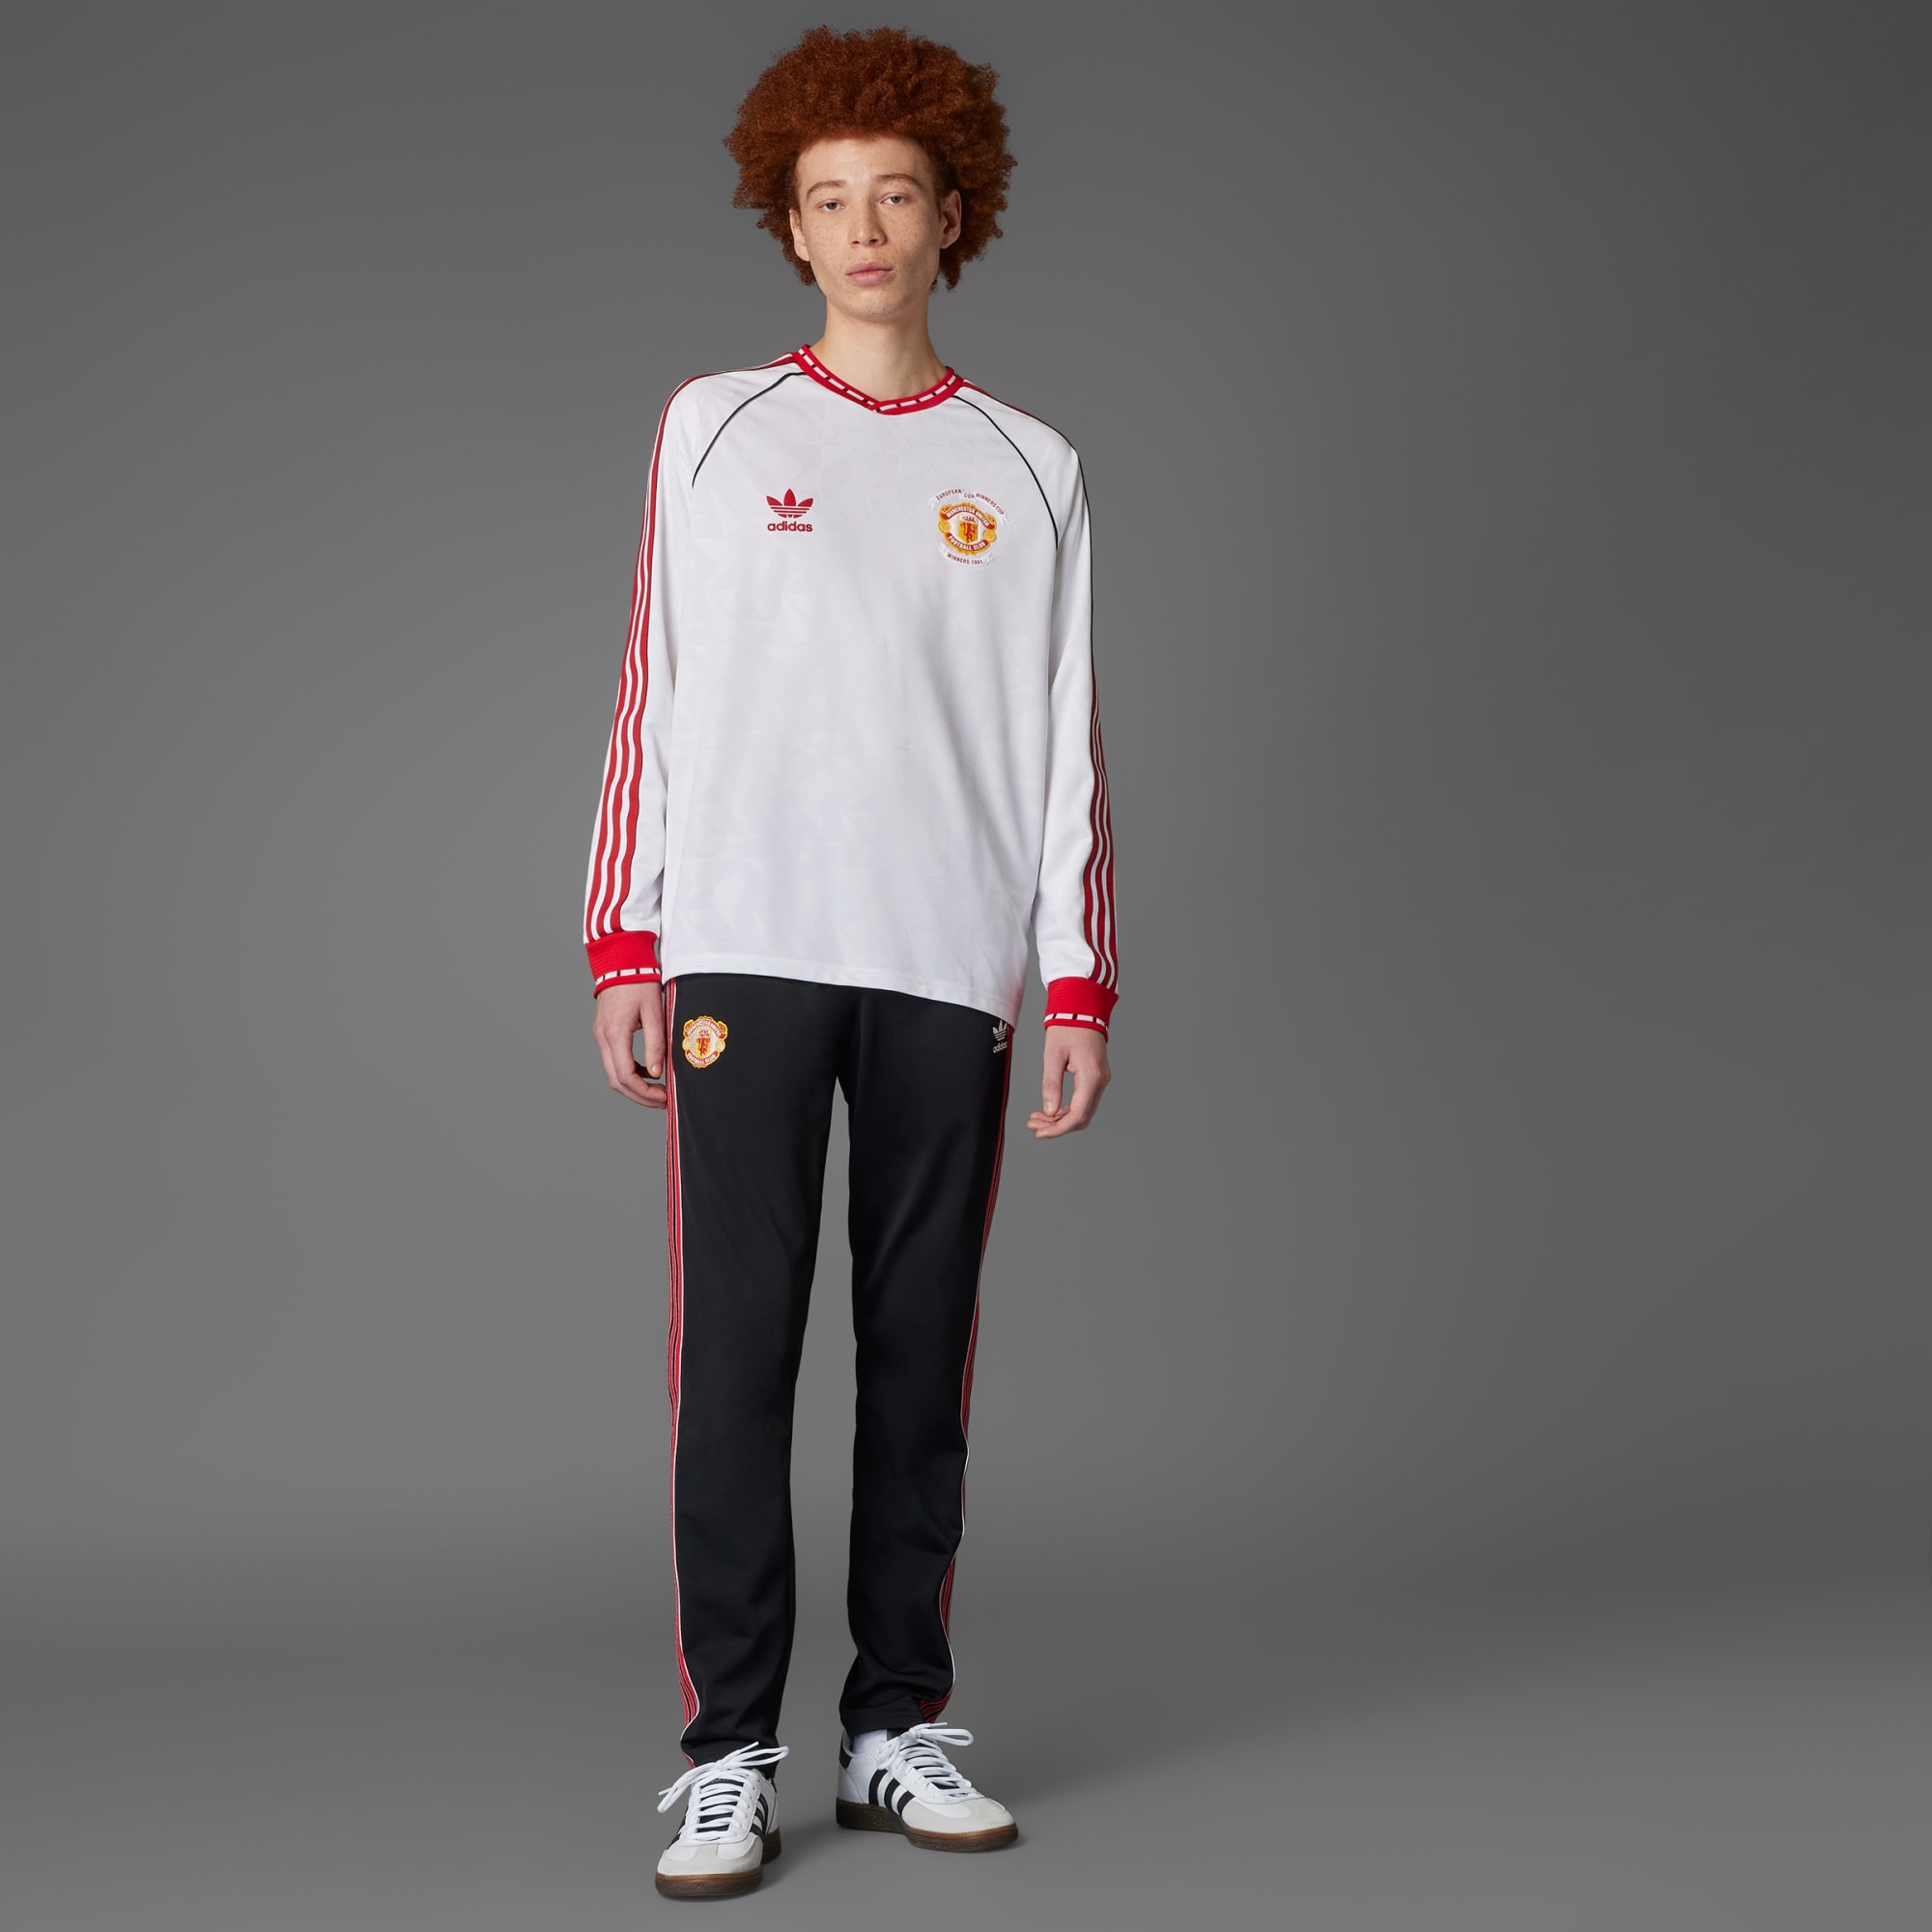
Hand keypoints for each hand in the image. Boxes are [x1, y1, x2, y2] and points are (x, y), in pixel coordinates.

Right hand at [593, 982, 667, 1108]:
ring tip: (658, 1089)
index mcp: (614, 1034)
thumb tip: (657, 1073)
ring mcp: (601, 1035)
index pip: (626, 1077)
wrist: (621, 959)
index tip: (665, 1097)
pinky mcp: (604, 1031)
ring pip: (613, 1073)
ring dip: (634, 1086)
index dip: (645, 1093)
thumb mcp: (654, 1012)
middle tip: (663, 1101)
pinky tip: (649, 1070)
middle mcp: (603, 1038)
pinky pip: (613, 1060)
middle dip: (639, 1096)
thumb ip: (655, 1044)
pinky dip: (630, 1071)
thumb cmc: (640, 981)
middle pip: (616, 1081)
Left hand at [1028, 1026, 1110, 1138]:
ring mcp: (1100, 1080)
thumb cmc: (1068, 1027)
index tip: (1040, 1133)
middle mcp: (1100, 1081)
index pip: (1078, 1115)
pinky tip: (1049, 1110)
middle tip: (1033, 1125)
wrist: (1082, 1009)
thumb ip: (1051, 1085)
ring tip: (1036, 1118)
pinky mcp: (1096, 1077)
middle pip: (1081, 1117)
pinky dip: (1066, 1109)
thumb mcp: (1053, 1056)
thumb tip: (1049, 1111)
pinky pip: (1083, 1101)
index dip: (1058, 1129)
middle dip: (1056, 1126)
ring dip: (1060, 1119)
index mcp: (1091, 1077)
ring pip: (1082, 1111)